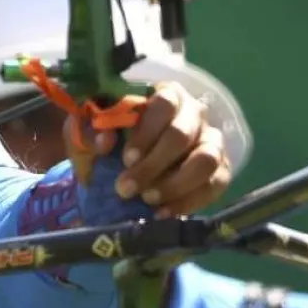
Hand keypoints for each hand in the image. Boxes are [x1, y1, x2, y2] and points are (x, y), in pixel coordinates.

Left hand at [65, 81, 232, 217]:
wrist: (117, 173)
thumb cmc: (107, 144)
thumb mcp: (88, 134)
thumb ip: (88, 131)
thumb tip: (104, 140)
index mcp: (164, 94)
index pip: (163, 103)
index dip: (146, 132)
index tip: (126, 158)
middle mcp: (193, 114)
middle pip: (182, 134)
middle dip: (153, 165)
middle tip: (126, 189)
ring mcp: (210, 141)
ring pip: (206, 160)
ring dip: (175, 183)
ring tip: (148, 199)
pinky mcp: (219, 170)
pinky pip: (215, 185)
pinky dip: (189, 202)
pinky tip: (162, 213)